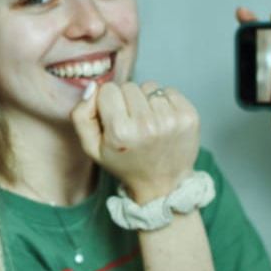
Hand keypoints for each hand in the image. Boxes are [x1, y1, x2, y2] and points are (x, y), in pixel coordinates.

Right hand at [71, 80, 199, 202]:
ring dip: (147, 101)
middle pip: (129, 86)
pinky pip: (169, 91)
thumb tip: (93, 86)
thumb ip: (81, 115)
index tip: (115, 119)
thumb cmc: (125, 163)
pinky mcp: (189, 117)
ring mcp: (171, 120)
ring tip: (149, 123)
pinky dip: (165, 102)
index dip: (108, 102)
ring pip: (149, 87)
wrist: (163, 184)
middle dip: (127, 100)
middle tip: (132, 123)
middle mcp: (147, 124)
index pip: (108, 89)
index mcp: (120, 132)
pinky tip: (163, 121)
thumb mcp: (92, 148)